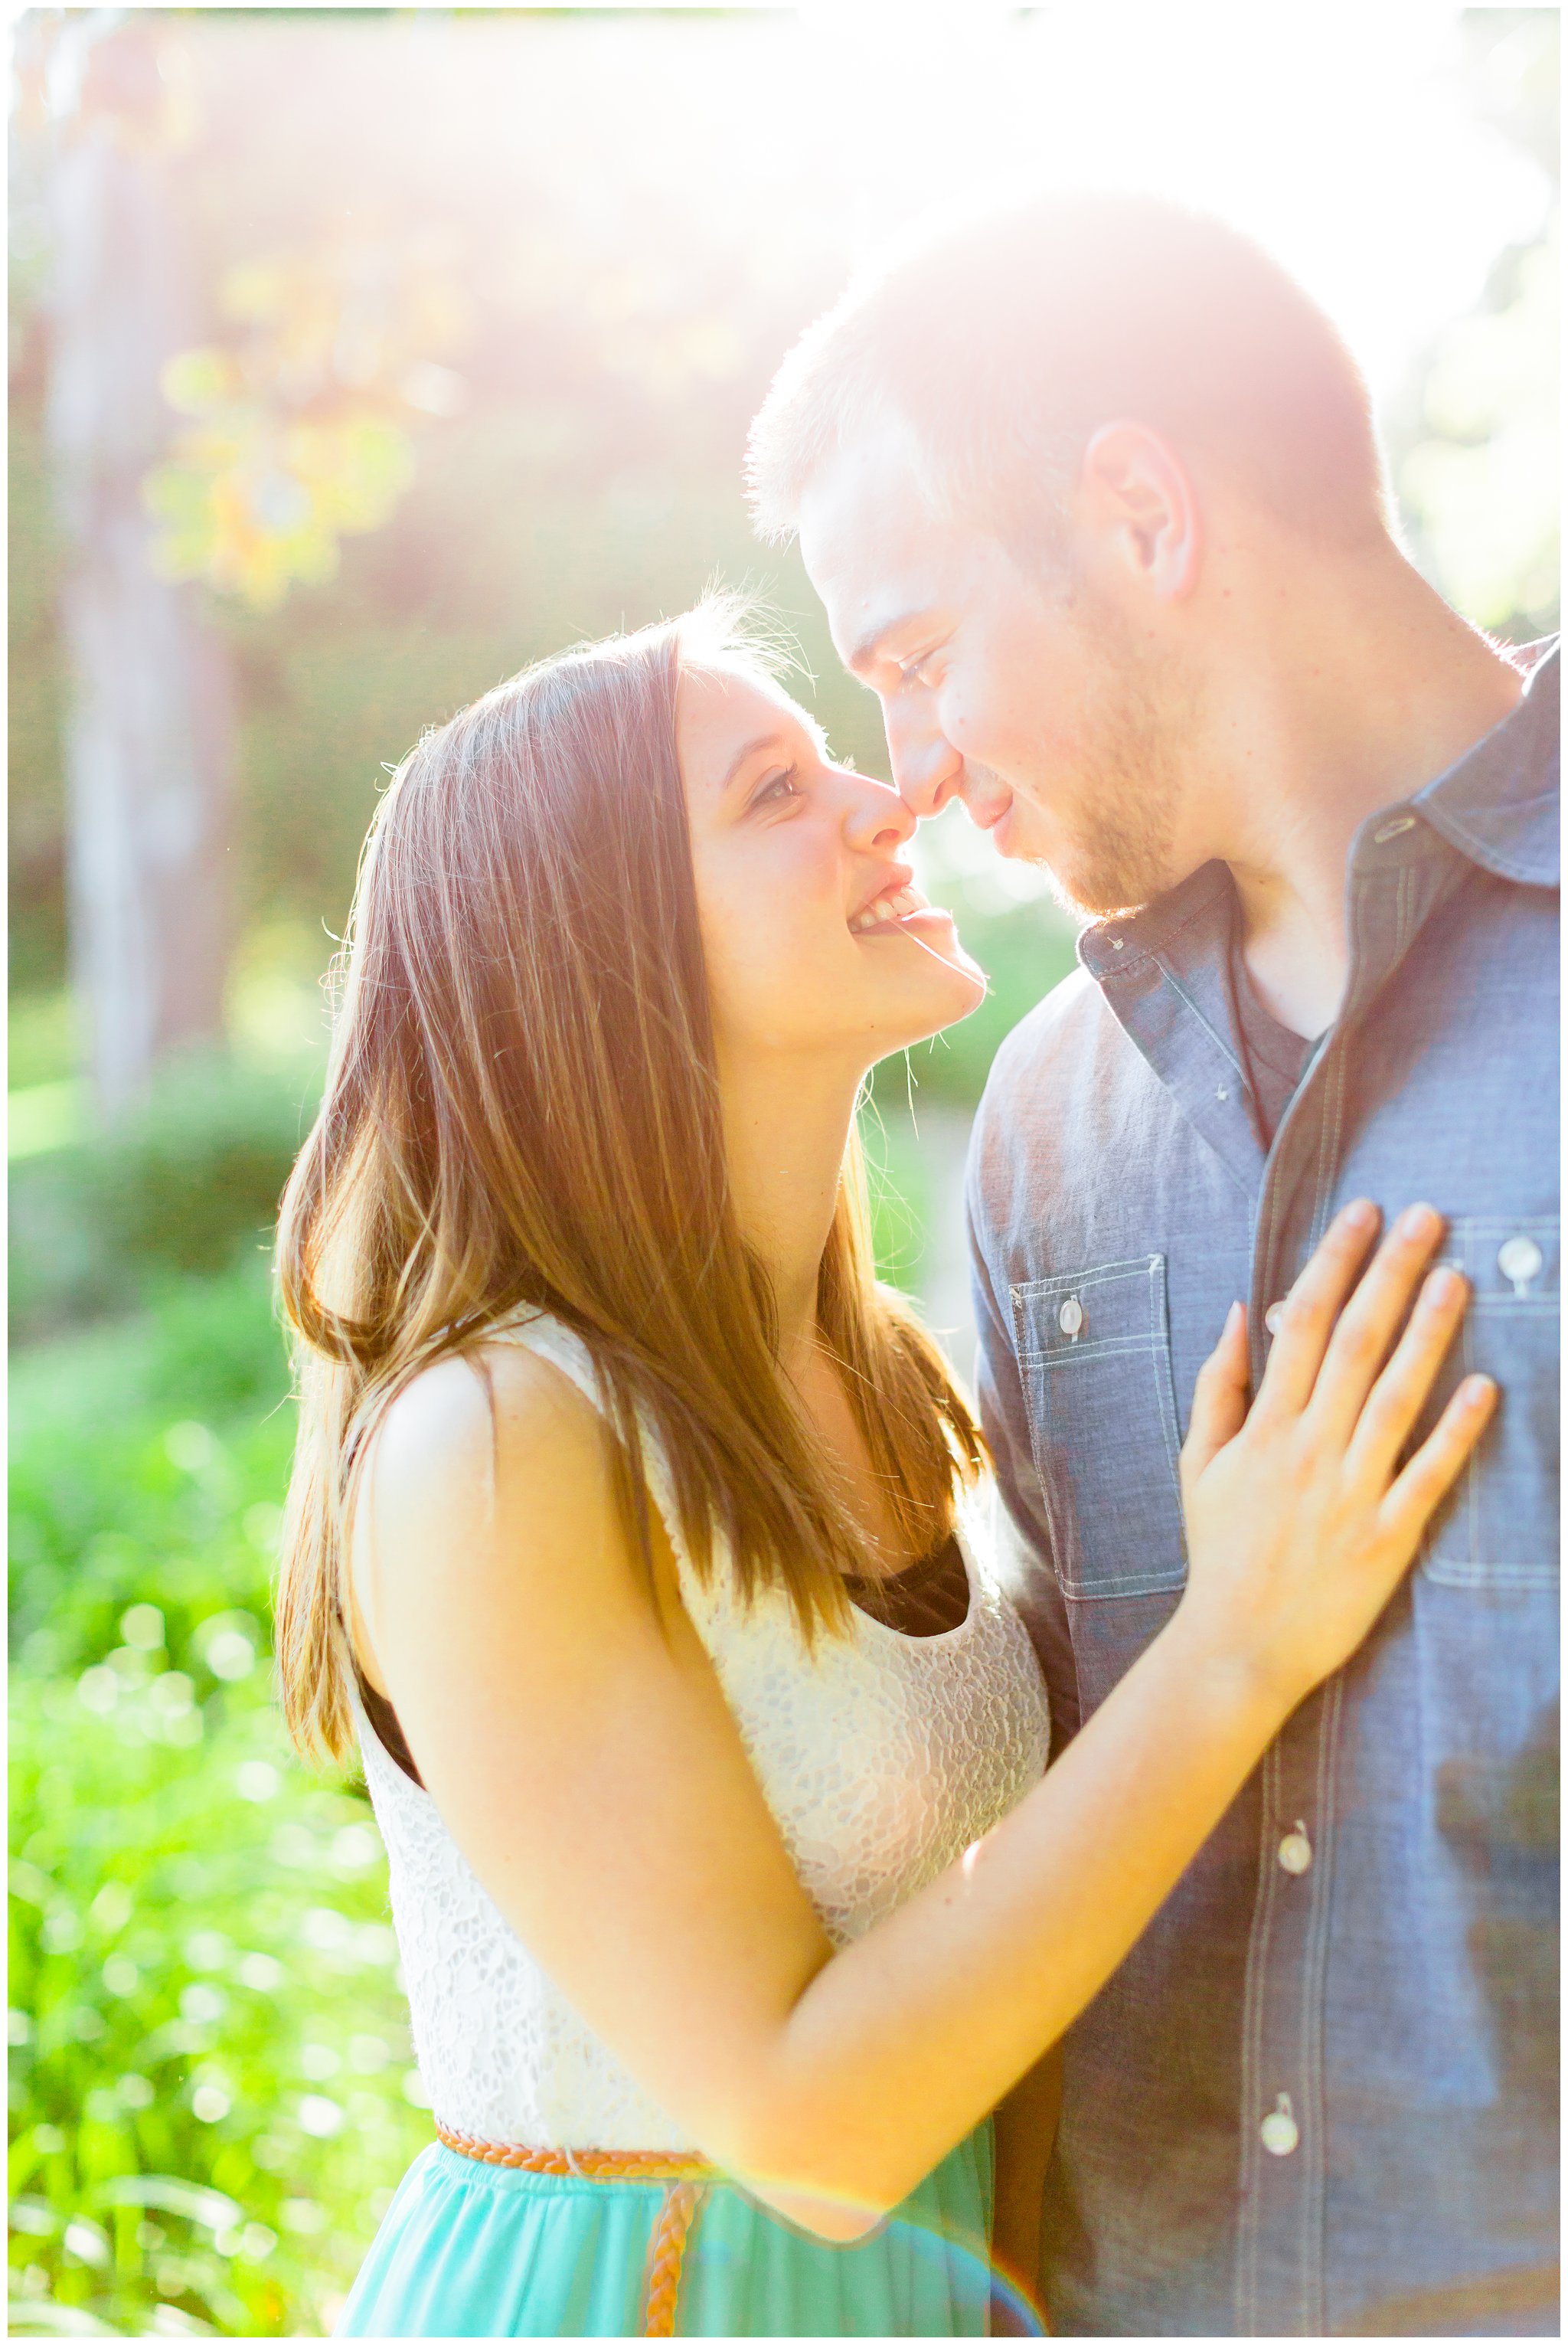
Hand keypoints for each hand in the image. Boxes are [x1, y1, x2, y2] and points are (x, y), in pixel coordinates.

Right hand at [1174, 1200, 1495, 1716]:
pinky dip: (1455, 1431)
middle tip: (1425, 1218)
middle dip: (1390, 1275)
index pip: (1304, 1324)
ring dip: (1428, 1334)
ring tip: (1457, 1278)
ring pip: (1395, 1397)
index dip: (1334, 1263)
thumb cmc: (1219, 1550)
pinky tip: (1484, 1387)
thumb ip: (1220, 1386)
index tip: (1361, 1214)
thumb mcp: (1199, 1463)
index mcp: (1264, 1426)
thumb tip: (1243, 1311)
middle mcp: (1308, 1448)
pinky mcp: (1387, 1537)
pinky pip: (1427, 1475)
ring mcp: (1349, 1491)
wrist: (1238, 1645)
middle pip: (1356, 1344)